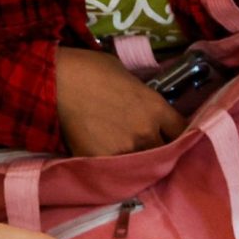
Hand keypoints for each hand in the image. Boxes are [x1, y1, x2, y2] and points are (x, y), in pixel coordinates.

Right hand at [53, 46, 186, 157]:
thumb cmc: (90, 68)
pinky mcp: (100, 160)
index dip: (180, 134)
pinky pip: (113, 169)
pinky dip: (111, 167)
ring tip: (127, 155)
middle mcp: (146, 132)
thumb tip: (145, 107)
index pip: (183, 131)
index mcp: (156, 108)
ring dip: (137, 161)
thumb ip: (143, 97)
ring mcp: (124, 149)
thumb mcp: (128, 77)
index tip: (174, 135)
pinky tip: (106, 158)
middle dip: (160, 150)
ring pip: (140, 164)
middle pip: (165, 152)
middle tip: (151, 148)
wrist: (55, 79)